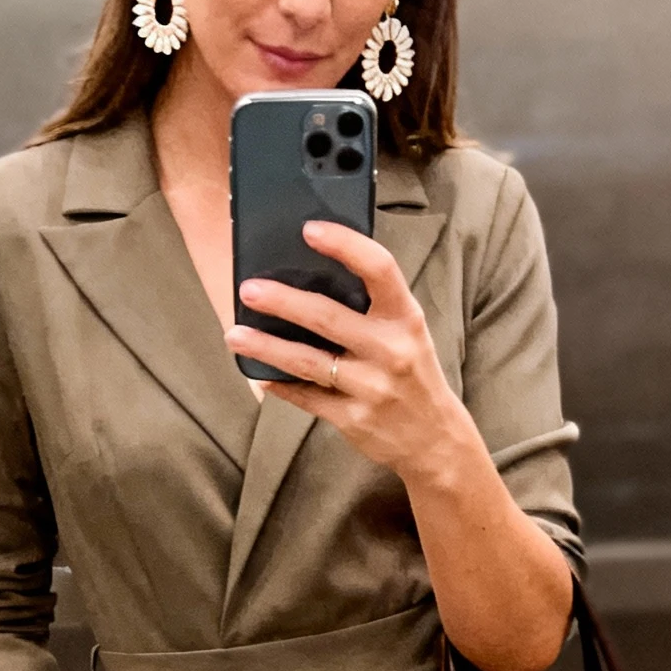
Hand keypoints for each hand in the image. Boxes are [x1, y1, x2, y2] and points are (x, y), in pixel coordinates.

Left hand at [225, 220, 472, 485]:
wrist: (436, 441)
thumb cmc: (414, 375)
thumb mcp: (408, 333)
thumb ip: (373, 308)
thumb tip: (314, 274)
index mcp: (406, 318)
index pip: (379, 269)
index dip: (344, 245)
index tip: (309, 229)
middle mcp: (390, 350)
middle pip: (327, 317)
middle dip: (283, 301)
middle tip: (248, 289)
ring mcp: (370, 388)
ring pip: (307, 362)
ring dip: (266, 346)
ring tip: (234, 335)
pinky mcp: (353, 420)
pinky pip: (306, 398)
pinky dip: (280, 384)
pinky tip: (259, 372)